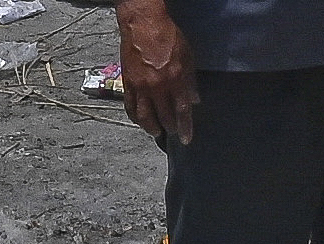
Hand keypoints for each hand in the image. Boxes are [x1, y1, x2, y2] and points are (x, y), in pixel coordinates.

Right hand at [114, 0, 198, 144]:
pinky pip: (130, 106)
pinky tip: (141, 120)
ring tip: (156, 131)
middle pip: (164, 116)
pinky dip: (136, 117)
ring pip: (145, 116)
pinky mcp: (128, 83)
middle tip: (173, 132)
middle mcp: (157, 86)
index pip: (182, 110)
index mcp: (175, 79)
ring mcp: (141, 86)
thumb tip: (194, 100)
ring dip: (151, 127)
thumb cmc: (166, 35)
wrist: (143, 23)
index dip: (185, 127)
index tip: (186, 139)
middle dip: (170, 128)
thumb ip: (191, 81)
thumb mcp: (187, 56)